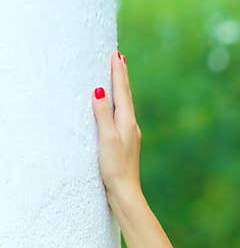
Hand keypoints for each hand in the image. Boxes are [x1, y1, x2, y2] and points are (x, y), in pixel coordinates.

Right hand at [92, 50, 142, 203]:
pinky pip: (123, 116)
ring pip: (126, 106)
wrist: (126, 192)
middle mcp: (132, 127)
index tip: (117, 55)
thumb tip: (99, 90)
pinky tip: (118, 108)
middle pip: (127, 96)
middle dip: (122, 77)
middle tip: (119, 58)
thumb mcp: (106, 138)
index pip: (122, 92)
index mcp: (127, 122)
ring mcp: (130, 135)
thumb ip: (103, 114)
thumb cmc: (115, 167)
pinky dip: (120, 105)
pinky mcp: (125, 144)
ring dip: (122, 89)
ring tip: (119, 76)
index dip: (118, 73)